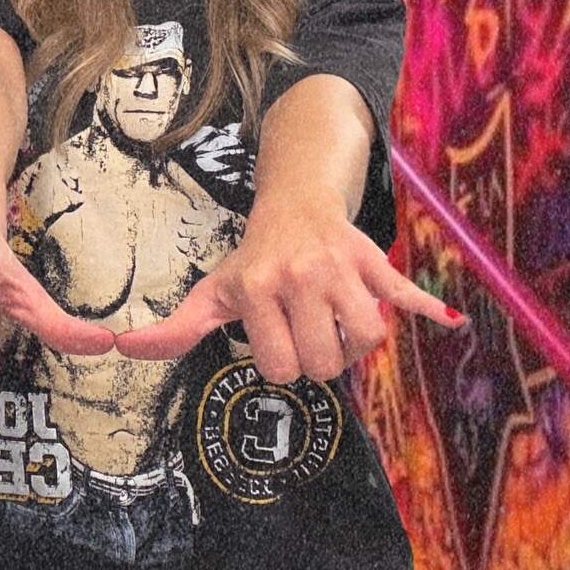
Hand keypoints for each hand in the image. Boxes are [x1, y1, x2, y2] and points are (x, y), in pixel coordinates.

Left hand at [111, 192, 466, 380]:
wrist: (296, 201)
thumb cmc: (253, 258)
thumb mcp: (212, 292)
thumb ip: (173, 328)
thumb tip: (120, 348)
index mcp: (258, 288)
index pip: (279, 368)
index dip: (281, 364)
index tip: (277, 341)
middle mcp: (300, 276)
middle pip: (324, 363)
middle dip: (318, 358)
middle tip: (307, 332)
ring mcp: (342, 269)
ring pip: (366, 339)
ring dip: (356, 342)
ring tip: (336, 322)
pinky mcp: (376, 261)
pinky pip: (407, 290)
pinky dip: (428, 308)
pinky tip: (448, 322)